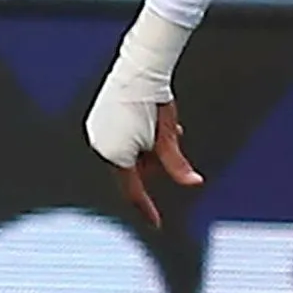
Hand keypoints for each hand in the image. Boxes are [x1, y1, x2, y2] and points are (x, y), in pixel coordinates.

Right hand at [97, 99, 200, 227]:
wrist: (140, 67)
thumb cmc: (155, 103)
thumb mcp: (169, 138)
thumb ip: (177, 165)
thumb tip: (195, 183)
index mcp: (117, 155)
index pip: (134, 191)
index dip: (147, 209)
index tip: (157, 224)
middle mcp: (101, 146)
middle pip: (134, 169)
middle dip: (154, 159)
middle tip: (170, 135)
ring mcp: (97, 132)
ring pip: (128, 153)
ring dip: (147, 147)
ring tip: (163, 124)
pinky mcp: (97, 119)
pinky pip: (119, 138)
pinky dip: (137, 136)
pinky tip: (152, 121)